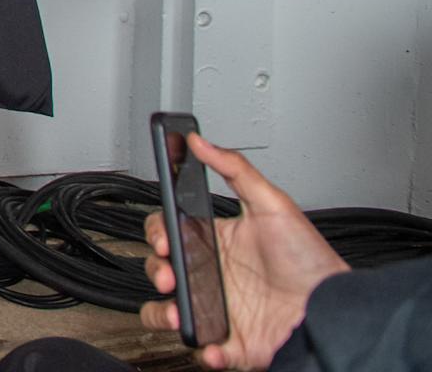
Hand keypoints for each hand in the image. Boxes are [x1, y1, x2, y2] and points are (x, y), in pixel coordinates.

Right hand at [138, 134, 346, 368]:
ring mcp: (219, 308)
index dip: (157, 235)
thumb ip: (236, 170)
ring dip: (162, 313)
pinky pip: (204, 349)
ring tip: (178, 311)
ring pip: (168, 312)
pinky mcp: (232, 342)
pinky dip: (203, 349)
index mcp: (216, 243)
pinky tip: (213, 342)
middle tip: (170, 276)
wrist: (335, 309)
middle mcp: (212, 275)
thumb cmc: (311, 260)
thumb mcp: (274, 205)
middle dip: (156, 272)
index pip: (168, 233)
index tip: (163, 240)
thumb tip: (201, 141)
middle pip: (161, 270)